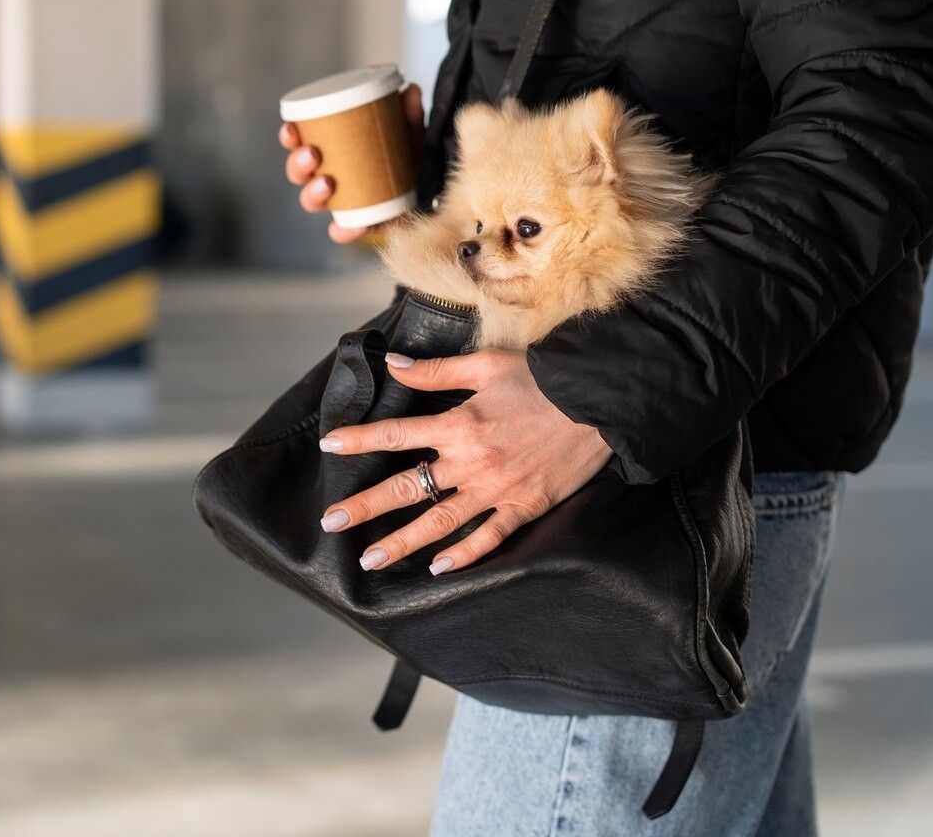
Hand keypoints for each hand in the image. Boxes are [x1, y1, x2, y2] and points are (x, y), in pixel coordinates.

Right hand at [280, 83, 424, 243]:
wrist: (432, 182)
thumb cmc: (409, 151)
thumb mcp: (409, 129)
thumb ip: (408, 112)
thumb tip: (410, 89)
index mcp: (330, 149)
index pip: (299, 142)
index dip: (289, 137)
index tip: (291, 129)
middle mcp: (328, 176)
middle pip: (298, 174)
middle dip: (298, 164)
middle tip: (313, 153)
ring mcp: (342, 201)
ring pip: (312, 201)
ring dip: (312, 193)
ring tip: (327, 183)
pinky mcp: (361, 223)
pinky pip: (343, 231)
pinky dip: (343, 230)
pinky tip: (348, 226)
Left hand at [318, 349, 612, 574]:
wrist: (601, 401)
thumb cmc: (543, 378)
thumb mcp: (486, 364)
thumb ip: (435, 370)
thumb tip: (393, 364)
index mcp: (459, 424)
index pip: (396, 434)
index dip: (359, 440)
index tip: (330, 447)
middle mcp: (471, 461)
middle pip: (407, 488)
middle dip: (365, 507)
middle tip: (331, 523)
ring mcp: (497, 489)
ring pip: (439, 522)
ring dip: (402, 542)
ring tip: (370, 559)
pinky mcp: (525, 505)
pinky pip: (490, 537)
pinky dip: (464, 555)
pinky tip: (438, 568)